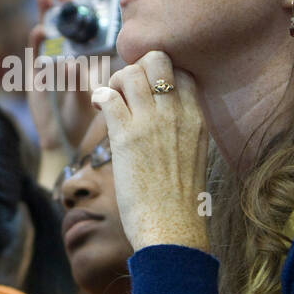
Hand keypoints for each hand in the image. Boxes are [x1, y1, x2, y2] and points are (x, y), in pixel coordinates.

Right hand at [25, 0, 107, 151]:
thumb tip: (89, 54)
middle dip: (59, 8)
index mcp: (78, 58)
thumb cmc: (85, 116)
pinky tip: (40, 32)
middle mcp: (60, 60)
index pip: (77, 28)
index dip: (78, 11)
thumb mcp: (94, 90)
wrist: (67, 141)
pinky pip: (34, 57)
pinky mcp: (35, 79)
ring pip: (43, 37)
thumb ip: (90, 73)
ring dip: (44, 17)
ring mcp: (46, 68)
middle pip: (58, 27)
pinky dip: (36, 44)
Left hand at [91, 50, 208, 251]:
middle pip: (157, 60)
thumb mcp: (194, 160)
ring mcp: (151, 122)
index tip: (146, 93)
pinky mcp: (126, 136)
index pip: (181, 72)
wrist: (173, 233)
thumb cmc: (180, 206)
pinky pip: (107, 95)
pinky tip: (97, 107)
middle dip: (136, 68)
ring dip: (114, 81)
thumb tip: (164, 128)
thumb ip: (182, 135)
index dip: (159, 75)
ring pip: (130, 72)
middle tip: (125, 91)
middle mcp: (176, 114)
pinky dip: (98, 95)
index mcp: (197, 119)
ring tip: (109, 101)